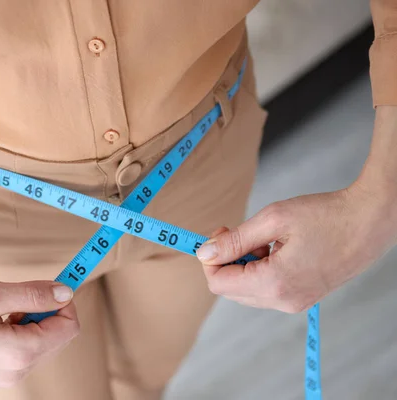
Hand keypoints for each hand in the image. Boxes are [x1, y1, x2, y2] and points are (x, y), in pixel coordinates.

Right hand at [0, 280, 78, 387]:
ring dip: (27, 320)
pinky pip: (19, 351)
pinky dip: (14, 331)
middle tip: (16, 295)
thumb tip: (64, 293)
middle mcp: (16, 372)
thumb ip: (31, 295)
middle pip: (56, 337)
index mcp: (18, 354)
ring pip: (38, 343)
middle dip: (44, 311)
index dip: (64, 301)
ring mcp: (4, 377)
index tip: (52, 284)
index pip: (68, 328)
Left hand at [196, 180, 396, 312]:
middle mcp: (284, 301)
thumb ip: (235, 240)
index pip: (219, 284)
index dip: (210, 259)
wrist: (371, 220)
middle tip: (237, 231)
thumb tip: (204, 253)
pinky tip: (276, 248)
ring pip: (247, 290)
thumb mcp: (273, 219)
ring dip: (243, 264)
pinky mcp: (303, 296)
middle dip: (226, 260)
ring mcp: (296, 302)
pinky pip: (266, 289)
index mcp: (275, 284)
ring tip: (264, 239)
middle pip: (231, 290)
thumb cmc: (326, 215)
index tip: (220, 233)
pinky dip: (260, 269)